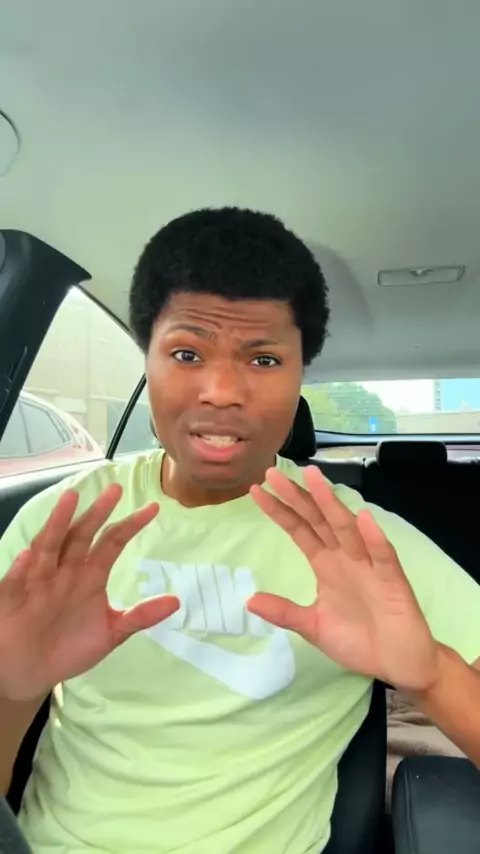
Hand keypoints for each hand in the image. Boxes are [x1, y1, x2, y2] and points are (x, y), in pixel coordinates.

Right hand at [0, 485, 178, 700]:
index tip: (153, 508)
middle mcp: (65, 570)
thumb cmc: (69, 648)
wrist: (31, 673)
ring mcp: (39, 580)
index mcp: (90, 574)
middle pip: (82, 535)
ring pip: (49, 546)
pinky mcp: (13, 596)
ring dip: (58, 523)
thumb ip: (139, 616)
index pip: (112, 542)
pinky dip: (24, 566)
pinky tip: (30, 556)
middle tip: (114, 490)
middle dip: (97, 513)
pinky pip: (18, 580)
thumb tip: (176, 601)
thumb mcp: (110, 632)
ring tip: (70, 499)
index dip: (131, 525)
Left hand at [247, 466, 439, 691]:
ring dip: (331, 503)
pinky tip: (362, 518)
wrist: (397, 663)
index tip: (257, 490)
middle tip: (275, 472)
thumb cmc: (358, 641)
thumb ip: (284, 612)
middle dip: (298, 496)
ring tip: (313, 478)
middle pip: (318, 520)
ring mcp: (368, 565)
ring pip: (346, 528)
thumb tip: (248, 599)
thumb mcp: (313, 627)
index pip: (299, 529)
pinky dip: (373, 537)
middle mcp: (345, 557)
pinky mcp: (391, 581)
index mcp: (325, 564)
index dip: (280, 510)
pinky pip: (382, 555)